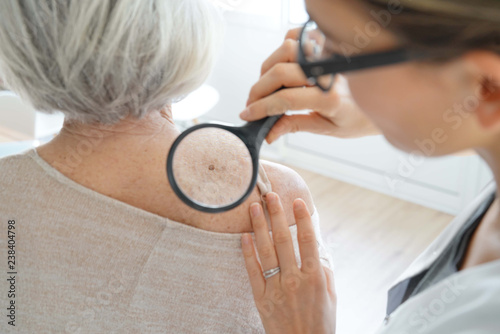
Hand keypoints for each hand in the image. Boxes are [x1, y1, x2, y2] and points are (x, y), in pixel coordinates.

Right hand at [240, 28, 379, 142]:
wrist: (384, 100)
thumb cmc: (359, 116)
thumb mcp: (327, 129)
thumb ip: (296, 126)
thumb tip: (269, 133)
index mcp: (330, 98)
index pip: (285, 99)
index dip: (261, 108)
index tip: (247, 114)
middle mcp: (328, 71)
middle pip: (279, 72)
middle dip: (258, 90)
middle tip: (251, 104)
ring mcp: (327, 54)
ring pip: (285, 50)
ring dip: (268, 68)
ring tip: (265, 87)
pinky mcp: (326, 45)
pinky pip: (297, 37)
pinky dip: (283, 47)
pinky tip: (281, 65)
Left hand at [241, 192, 336, 333]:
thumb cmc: (320, 322)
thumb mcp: (331, 294)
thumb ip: (323, 268)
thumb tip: (316, 245)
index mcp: (314, 277)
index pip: (307, 240)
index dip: (302, 218)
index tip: (297, 201)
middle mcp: (294, 279)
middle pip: (283, 239)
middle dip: (276, 214)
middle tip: (270, 195)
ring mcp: (276, 288)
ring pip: (266, 251)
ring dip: (259, 226)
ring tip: (254, 208)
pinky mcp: (261, 298)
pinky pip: (253, 271)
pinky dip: (247, 253)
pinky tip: (244, 236)